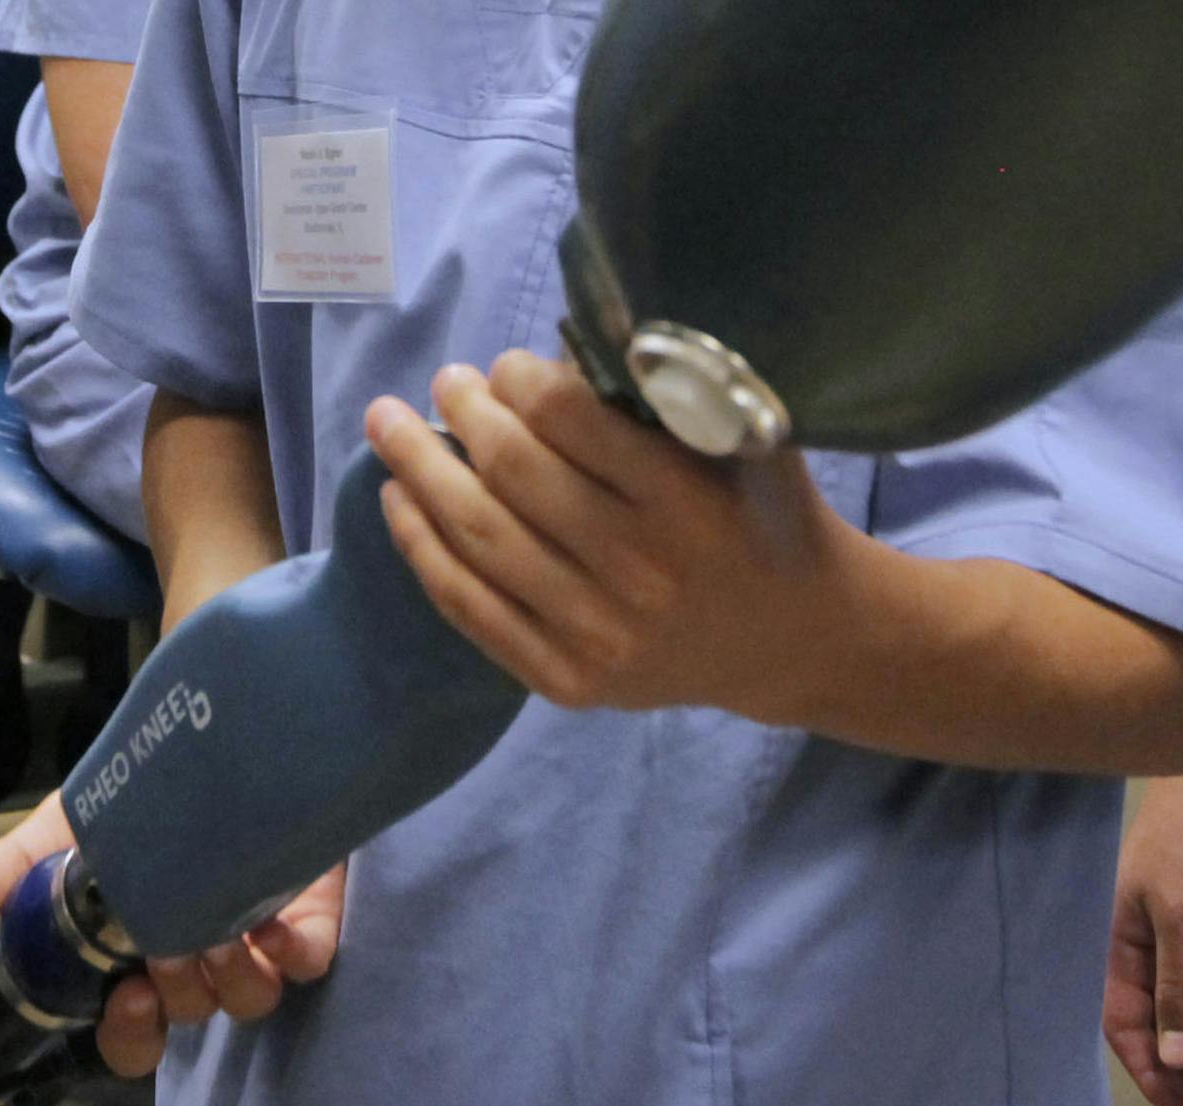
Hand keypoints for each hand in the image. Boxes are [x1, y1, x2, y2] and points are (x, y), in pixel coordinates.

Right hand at [0, 791, 345, 1076]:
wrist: (236, 744)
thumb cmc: (157, 795)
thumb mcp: (79, 821)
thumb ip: (25, 861)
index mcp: (144, 953)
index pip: (134, 1034)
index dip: (129, 1036)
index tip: (124, 1001)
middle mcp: (201, 958)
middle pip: (189, 1014)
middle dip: (175, 993)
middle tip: (164, 950)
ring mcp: (259, 943)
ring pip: (247, 999)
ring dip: (226, 978)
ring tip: (214, 933)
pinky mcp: (311, 920)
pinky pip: (308, 962)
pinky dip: (292, 953)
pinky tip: (271, 925)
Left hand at [365, 351, 851, 721]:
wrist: (793, 640)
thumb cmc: (764, 519)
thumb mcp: (746, 439)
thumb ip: (671, 392)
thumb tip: (561, 349)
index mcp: (683, 499)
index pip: (565, 417)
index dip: (515, 378)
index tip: (504, 367)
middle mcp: (638, 568)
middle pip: (510, 473)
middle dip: (461, 414)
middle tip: (443, 382)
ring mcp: (598, 633)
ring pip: (476, 538)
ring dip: (417, 472)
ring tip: (388, 427)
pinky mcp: (568, 680)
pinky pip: (470, 608)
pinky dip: (421, 550)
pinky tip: (398, 504)